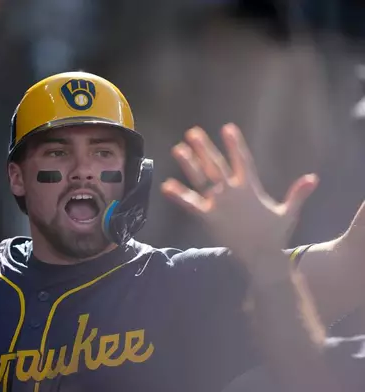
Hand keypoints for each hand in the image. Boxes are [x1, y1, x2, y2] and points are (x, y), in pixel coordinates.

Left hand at [160, 124, 317, 263]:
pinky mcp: (208, 217)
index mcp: (250, 188)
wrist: (261, 257)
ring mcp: (219, 204)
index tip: (227, 128)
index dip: (234, 144)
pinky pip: (190, 204)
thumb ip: (298, 194)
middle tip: (192, 132)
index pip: (242, 160)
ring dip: (189, 163)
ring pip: (201, 179)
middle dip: (204, 148)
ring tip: (177, 149)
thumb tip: (313, 178)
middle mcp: (232, 192)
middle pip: (216, 165)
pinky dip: (178, 195)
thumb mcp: (288, 212)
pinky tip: (166, 186)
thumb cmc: (274, 235)